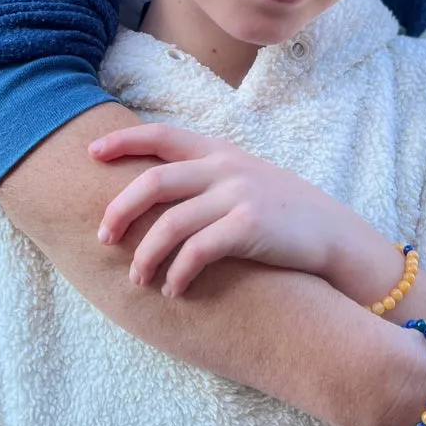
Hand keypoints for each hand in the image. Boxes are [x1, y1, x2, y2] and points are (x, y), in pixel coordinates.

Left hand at [89, 123, 368, 296]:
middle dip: (120, 210)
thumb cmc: (283, 212)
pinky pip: (197, 251)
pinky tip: (173, 291)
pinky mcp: (250, 227)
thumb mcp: (245, 178)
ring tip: (137, 279)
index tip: (90, 152)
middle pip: (154, 181)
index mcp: (220, 151)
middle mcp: (225, 167)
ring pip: (170, 223)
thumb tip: (152, 188)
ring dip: (146, 255)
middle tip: (103, 238)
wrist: (334, 236)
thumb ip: (206, 175)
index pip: (161, 135)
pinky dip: (178, 274)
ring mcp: (238, 195)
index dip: (122, 140)